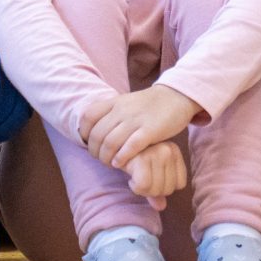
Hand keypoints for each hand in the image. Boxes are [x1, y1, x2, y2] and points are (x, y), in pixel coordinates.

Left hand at [79, 84, 198, 169]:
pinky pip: (130, 146)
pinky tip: (120, 163)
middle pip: (97, 135)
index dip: (83, 134)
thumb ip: (110, 113)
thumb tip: (92, 132)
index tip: (89, 144)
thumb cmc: (149, 105)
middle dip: (95, 152)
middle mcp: (122, 110)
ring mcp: (136, 120)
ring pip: (110, 143)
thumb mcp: (126, 102)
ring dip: (106, 158)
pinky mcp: (150, 130)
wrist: (177, 96)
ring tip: (110, 164)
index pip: (88, 117)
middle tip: (101, 159)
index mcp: (114, 102)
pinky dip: (121, 157)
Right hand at [125, 141, 188, 204]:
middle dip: (153, 191)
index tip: (152, 178)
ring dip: (143, 191)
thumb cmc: (135, 163)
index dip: (164, 188)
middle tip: (142, 179)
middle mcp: (167, 150)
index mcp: (174, 151)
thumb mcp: (151, 174)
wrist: (114, 151)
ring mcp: (155, 153)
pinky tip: (131, 179)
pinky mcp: (142, 158)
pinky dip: (136, 188)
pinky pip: (144, 186)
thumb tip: (161, 207)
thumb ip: (159, 190)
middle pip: (168, 189)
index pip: (180, 184)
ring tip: (136, 178)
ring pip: (156, 190)